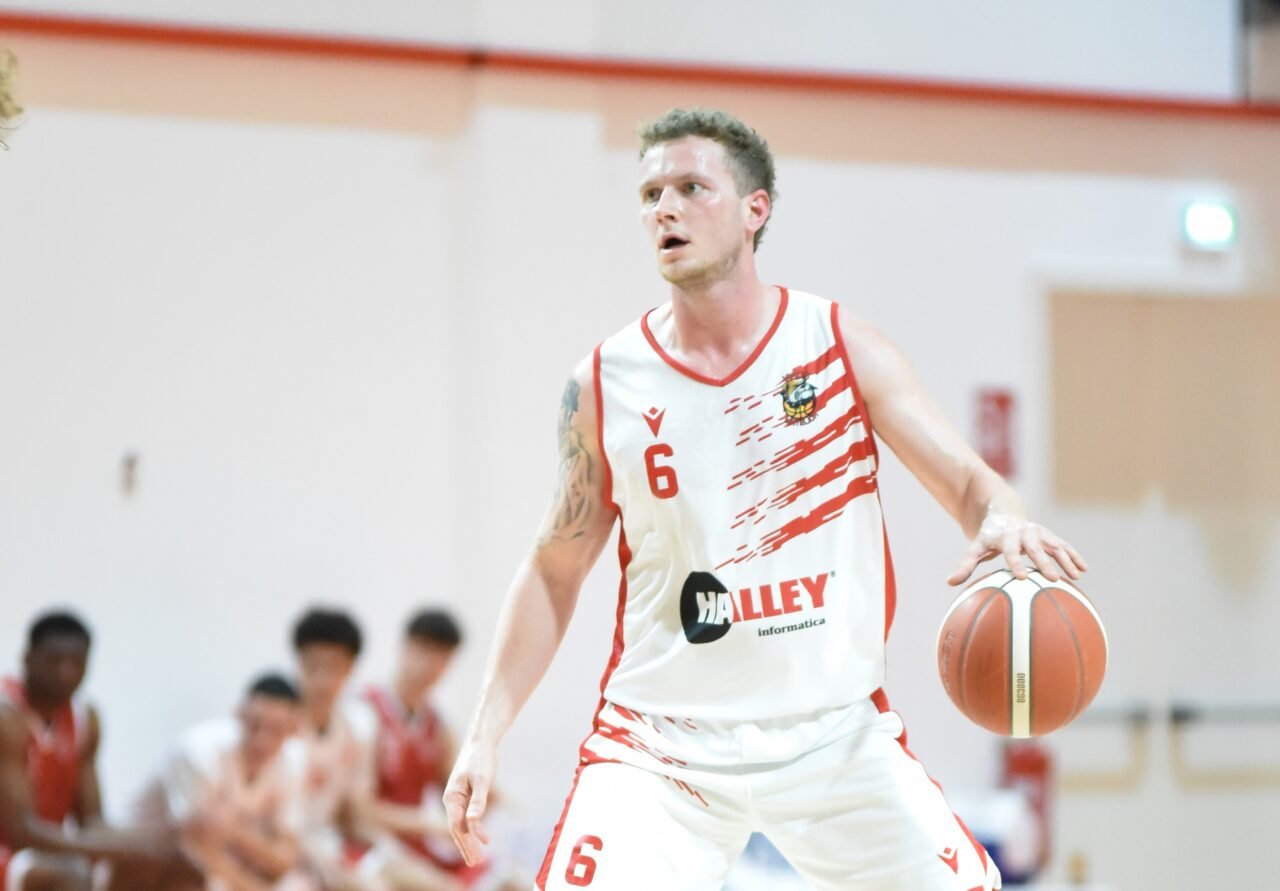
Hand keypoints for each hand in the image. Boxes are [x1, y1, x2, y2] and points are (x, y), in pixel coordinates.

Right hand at [442, 740, 494, 866]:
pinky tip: (480, 839)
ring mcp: (456, 799)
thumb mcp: (483, 780)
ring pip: (460, 825)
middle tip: (476, 863)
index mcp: (451, 796)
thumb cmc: (480, 759)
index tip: (480, 851)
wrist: (480, 742)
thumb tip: (474, 823)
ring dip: (468, 842)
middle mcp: (451, 800)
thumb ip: (478, 801)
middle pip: (456, 828)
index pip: (457, 824)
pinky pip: (466, 818)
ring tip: (476, 859)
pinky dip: (472, 830)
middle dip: (465, 846)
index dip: (467, 839)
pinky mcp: (464, 797)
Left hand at [948, 511, 1086, 585]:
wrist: (1003, 513)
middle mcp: (1025, 533)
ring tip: (1076, 577)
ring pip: (1055, 545)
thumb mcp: (976, 548)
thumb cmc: (989, 537)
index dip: (1016, 564)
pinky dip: (1073, 556)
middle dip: (1045, 563)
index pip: (1010, 552)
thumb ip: (965, 565)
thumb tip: (949, 583)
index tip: (1023, 579)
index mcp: (1006, 537)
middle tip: (1054, 579)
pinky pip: (1064, 546)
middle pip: (1036, 549)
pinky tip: (1083, 569)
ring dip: (1066, 560)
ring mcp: (1040, 533)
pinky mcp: (1050, 536)